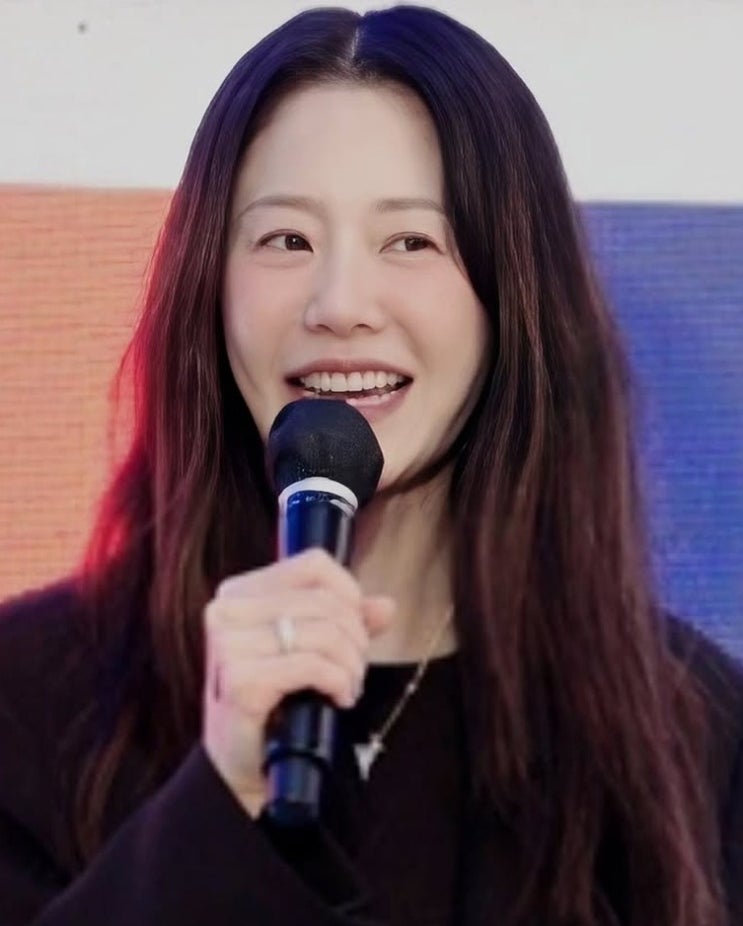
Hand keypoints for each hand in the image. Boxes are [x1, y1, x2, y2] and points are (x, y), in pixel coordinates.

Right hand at [202, 549, 394, 815]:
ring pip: (324, 633)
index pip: (312, 564)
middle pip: (324, 602)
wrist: (241, 765)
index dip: (349, 592)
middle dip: (356, 638)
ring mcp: (228, 646)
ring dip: (351, 665)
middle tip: (355, 670)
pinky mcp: (240, 682)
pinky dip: (338, 682)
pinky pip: (313, 665)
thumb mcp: (308, 650)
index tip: (357, 627)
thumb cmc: (275, 702)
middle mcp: (226, 611)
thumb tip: (386, 606)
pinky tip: (338, 698)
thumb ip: (346, 622)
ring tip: (348, 686)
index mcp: (238, 593)